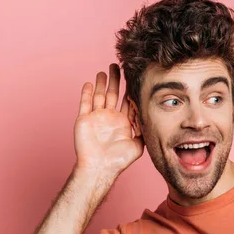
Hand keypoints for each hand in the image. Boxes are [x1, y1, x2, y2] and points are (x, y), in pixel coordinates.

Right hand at [74, 63, 143, 177]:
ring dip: (101, 83)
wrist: (99, 168)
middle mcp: (109, 118)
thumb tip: (149, 117)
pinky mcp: (84, 120)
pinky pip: (84, 103)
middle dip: (115, 80)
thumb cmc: (118, 160)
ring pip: (99, 96)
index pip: (126, 101)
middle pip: (113, 94)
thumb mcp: (138, 145)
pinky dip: (86, 93)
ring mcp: (96, 118)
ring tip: (104, 71)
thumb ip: (143, 130)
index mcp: (122, 122)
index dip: (130, 90)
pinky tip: (89, 83)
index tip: (134, 77)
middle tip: (118, 66)